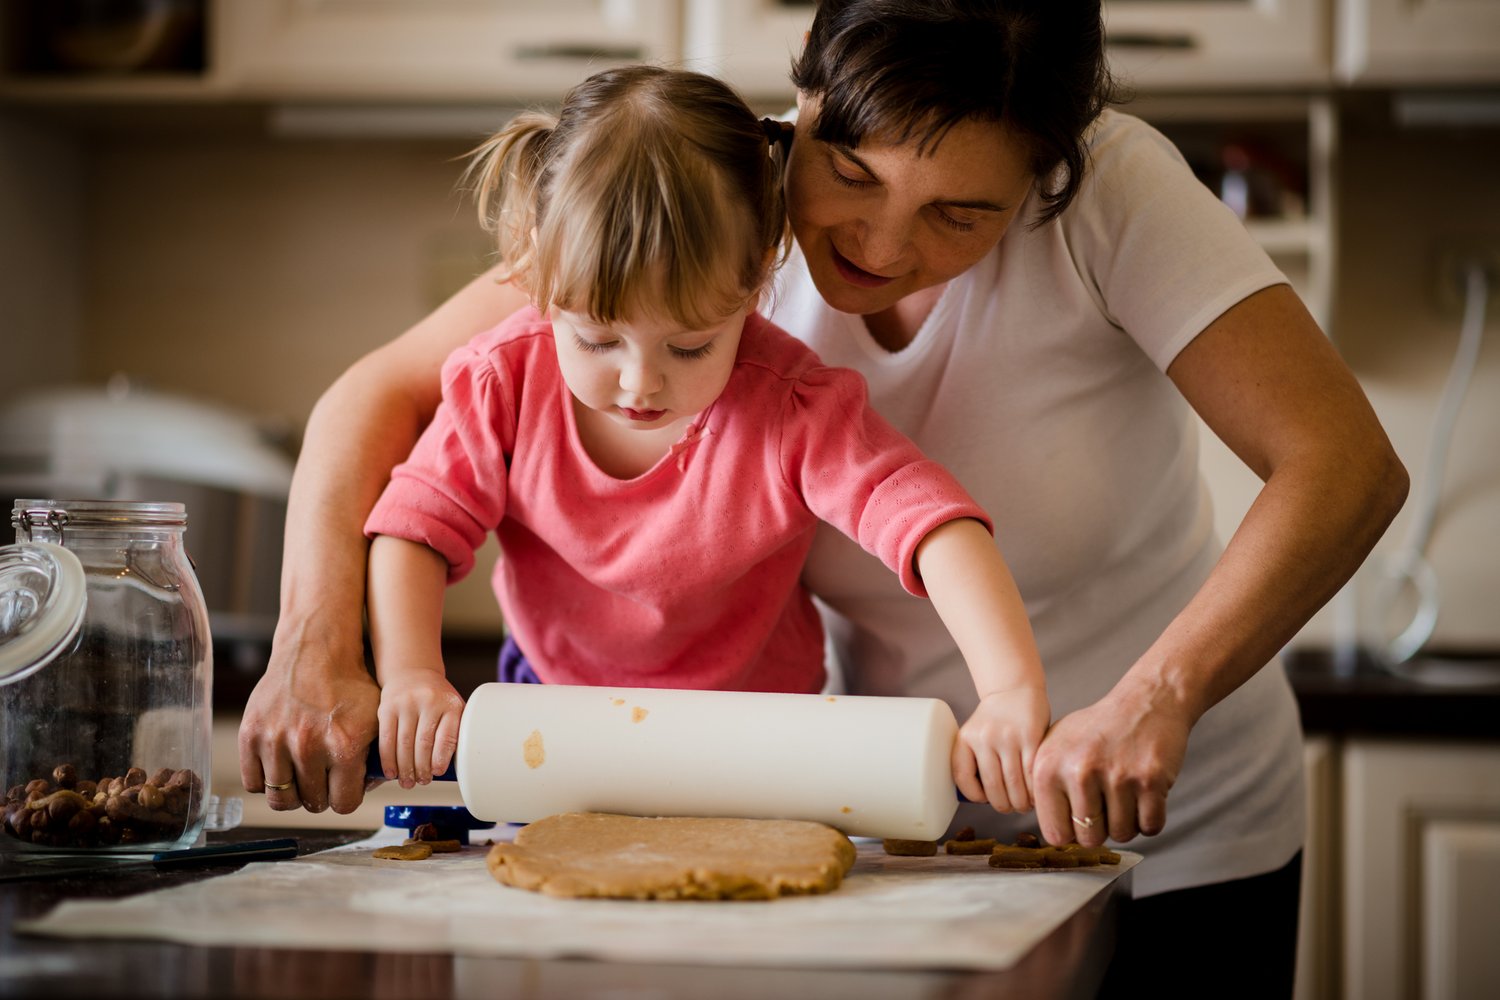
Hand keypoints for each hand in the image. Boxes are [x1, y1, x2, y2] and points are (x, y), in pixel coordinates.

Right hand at [238, 619, 381, 813]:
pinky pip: (253, 783)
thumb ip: (375, 759)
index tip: (344, 785)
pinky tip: (281, 766)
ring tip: (302, 775)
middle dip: (321, 794)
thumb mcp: (376, 720)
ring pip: (281, 800)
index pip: (344, 804)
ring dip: (294, 792)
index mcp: (344, 745)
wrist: (315, 651)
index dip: (347, 796)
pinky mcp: (250, 734)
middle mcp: (307, 745)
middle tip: (323, 777)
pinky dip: (266, 781)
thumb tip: (367, 790)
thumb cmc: (350, 687)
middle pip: (312, 803)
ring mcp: (275, 740)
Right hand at [377, 669, 464, 788]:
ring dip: (405, 768)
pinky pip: (387, 738)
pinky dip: (388, 759)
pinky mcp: (387, 707)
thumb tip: (450, 769)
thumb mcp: (451, 707)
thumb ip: (452, 731)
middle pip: (424, 743)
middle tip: (421, 782)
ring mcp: (406, 704)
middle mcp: (429, 702)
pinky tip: (391, 772)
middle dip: (421, 768)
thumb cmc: (436, 698)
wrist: (412, 672)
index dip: (441, 757)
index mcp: (450, 704)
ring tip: (407, 782)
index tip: (437, 772)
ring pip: (404, 743)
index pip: (447, 735)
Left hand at [952, 684, 1049, 813]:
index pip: (962, 777)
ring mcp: (1008, 736)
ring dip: (1022, 802)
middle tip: (1013, 808)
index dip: (975, 796)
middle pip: (993, 787)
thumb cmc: (996, 720)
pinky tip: (1037, 792)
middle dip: (1005, 806)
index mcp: (965, 738)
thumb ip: (977, 761)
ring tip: (1026, 804)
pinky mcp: (1031, 736)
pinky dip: (1035, 789)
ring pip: (1015, 784)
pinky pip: (1032, 773)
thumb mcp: (977, 735)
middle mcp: (984, 737)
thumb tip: (985, 799)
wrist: (1015, 689)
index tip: (986, 800)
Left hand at [1031, 684, 1190, 846]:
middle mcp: (1079, 771)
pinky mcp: (1150, 780)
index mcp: (1049, 766)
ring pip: (1122, 835)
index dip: (1071, 833)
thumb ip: (1043, 786)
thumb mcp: (1057, 746)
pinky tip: (1144, 797)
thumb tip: (1049, 832)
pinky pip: (1150, 827)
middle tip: (1106, 806)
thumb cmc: (1099, 729)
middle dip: (1100, 830)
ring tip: (1124, 797)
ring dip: (1126, 824)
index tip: (1079, 822)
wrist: (1146, 702)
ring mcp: (1117, 776)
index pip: (1055, 833)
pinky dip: (1149, 819)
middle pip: (1089, 839)